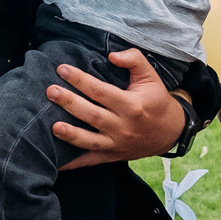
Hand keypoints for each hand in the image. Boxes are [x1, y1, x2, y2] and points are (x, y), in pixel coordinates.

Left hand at [49, 47, 180, 168]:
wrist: (170, 132)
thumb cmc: (156, 100)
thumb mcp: (151, 76)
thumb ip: (134, 60)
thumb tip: (112, 55)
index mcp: (132, 106)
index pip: (101, 91)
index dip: (80, 80)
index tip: (62, 69)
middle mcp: (124, 127)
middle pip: (92, 115)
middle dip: (69, 103)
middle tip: (50, 91)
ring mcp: (117, 144)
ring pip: (89, 140)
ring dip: (70, 134)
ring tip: (52, 126)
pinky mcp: (112, 156)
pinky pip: (90, 161)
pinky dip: (73, 163)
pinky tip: (55, 162)